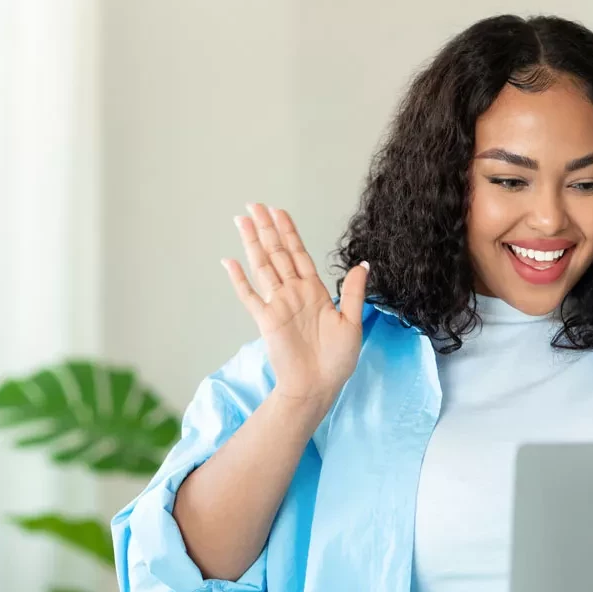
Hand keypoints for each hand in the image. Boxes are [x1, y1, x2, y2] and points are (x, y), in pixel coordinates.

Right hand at [221, 203, 368, 406]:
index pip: (299, 254)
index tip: (280, 212)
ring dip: (253, 243)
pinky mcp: (265, 320)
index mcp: (315, 292)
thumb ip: (354, 292)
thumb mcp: (353, 322)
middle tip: (254, 205)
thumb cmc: (337, 360)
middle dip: (267, 228)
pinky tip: (229, 262)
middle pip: (278, 253)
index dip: (289, 232)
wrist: (318, 386)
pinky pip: (249, 295)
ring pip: (263, 266)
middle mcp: (294, 293)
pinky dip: (239, 279)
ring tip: (243, 221)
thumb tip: (364, 264)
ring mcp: (278, 304)